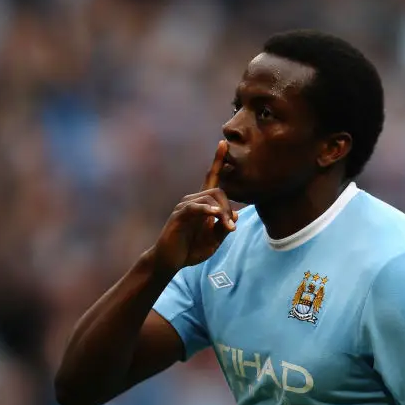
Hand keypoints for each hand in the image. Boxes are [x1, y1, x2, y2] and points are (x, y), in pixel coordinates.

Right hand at [151, 141, 237, 274]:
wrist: (169, 261)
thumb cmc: (190, 249)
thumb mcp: (214, 240)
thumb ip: (224, 227)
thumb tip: (235, 214)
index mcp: (202, 204)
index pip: (211, 177)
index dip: (218, 160)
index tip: (223, 143)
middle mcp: (192, 200)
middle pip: (218, 190)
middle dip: (228, 207)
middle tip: (230, 227)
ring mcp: (184, 207)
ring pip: (210, 198)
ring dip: (222, 213)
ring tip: (226, 229)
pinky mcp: (178, 216)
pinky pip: (195, 207)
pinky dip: (207, 209)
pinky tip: (214, 213)